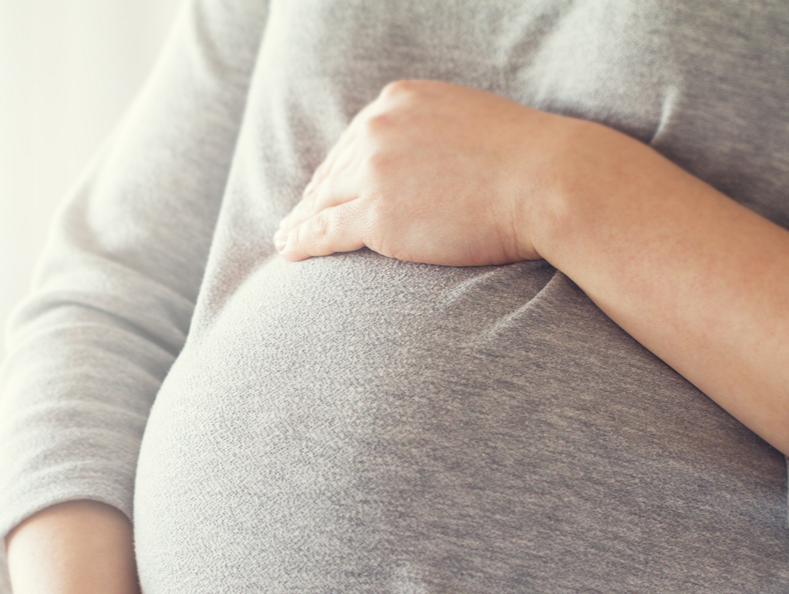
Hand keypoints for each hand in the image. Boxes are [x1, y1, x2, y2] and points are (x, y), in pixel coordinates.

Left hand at [274, 79, 568, 266]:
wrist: (548, 180)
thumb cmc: (525, 160)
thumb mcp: (466, 124)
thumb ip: (430, 134)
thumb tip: (421, 160)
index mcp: (397, 101)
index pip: (354, 141)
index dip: (336, 171)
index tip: (323, 190)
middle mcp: (376, 129)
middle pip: (333, 171)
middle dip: (314, 198)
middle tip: (295, 219)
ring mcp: (373, 172)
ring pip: (322, 202)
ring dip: (299, 222)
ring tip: (286, 239)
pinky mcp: (376, 216)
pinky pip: (325, 230)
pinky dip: (302, 241)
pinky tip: (288, 250)